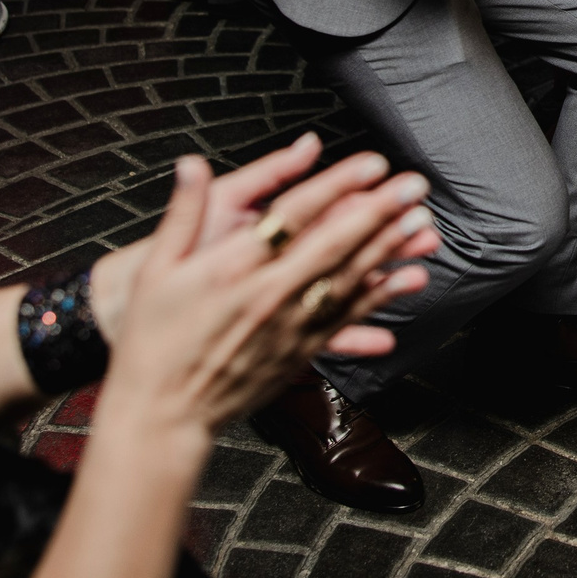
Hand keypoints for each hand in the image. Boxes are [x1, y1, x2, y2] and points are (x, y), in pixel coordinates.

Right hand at [92, 133, 427, 360]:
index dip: (338, 185)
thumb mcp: (157, 269)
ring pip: (349, 280)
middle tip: (415, 186)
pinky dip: (379, 298)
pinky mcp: (298, 353)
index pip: (295, 215)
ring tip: (423, 226)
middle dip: (380, 212)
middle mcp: (268, 295)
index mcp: (233, 267)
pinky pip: (347, 319)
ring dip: (389, 250)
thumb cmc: (153, 341)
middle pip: (334, 245)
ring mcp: (288, 327)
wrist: (160, 415)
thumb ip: (184, 211)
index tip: (372, 164)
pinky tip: (406, 281)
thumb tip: (191, 163)